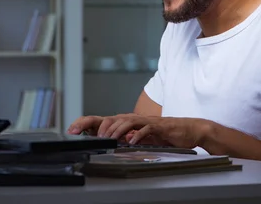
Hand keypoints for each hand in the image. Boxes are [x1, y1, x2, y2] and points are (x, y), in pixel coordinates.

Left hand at [69, 113, 209, 148]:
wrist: (187, 130)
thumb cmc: (164, 134)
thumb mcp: (141, 137)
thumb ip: (127, 138)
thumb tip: (111, 142)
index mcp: (129, 122)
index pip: (105, 120)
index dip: (88, 123)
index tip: (73, 130)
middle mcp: (135, 119)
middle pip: (112, 118)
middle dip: (98, 126)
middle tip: (87, 134)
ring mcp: (146, 121)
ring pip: (127, 121)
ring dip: (115, 130)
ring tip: (107, 138)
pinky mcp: (158, 126)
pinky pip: (146, 129)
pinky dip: (137, 135)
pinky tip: (131, 141)